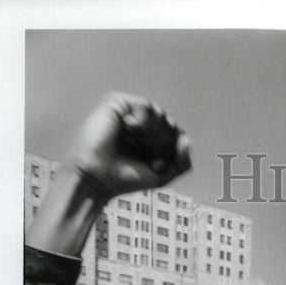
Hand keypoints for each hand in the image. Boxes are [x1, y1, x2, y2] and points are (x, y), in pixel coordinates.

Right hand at [66, 93, 191, 198]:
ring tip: (138, 141)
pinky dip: (144, 119)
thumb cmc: (125, 179)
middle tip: (147, 152)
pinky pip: (145, 105)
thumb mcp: (162, 176)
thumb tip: (187, 139)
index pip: (174, 136)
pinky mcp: (117, 104)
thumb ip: (182, 163)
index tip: (158, 162)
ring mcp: (128, 114)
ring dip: (154, 131)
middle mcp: (139, 126)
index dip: (173, 149)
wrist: (98, 178)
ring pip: (159, 114)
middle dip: (163, 141)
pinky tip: (132, 129)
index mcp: (149, 142)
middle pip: (168, 125)